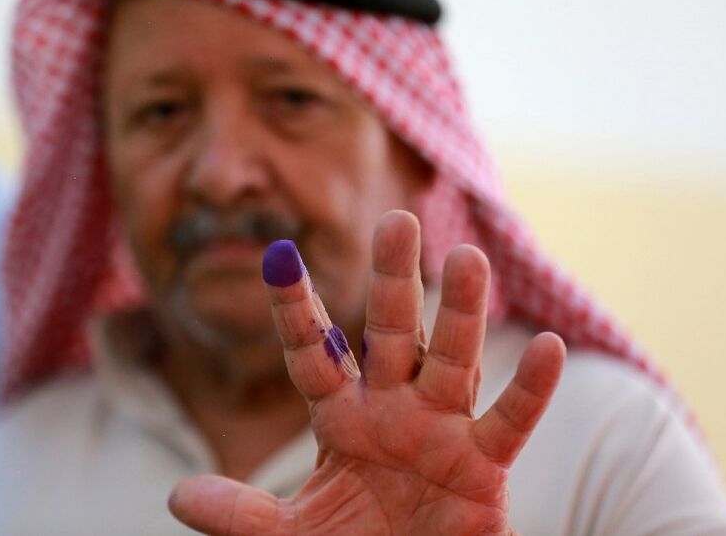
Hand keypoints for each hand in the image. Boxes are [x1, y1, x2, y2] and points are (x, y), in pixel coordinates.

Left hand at [169, 210, 564, 534]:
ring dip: (460, 313)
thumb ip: (242, 515)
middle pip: (391, 335)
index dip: (296, 309)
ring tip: (465, 257)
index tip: (277, 255)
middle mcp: (392, 409)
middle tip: (397, 219)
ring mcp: (440, 431)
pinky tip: (548, 346)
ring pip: (451, 360)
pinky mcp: (484, 466)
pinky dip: (530, 389)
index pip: (315, 354)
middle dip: (393, 282)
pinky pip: (508, 421)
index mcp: (342, 417)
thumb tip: (177, 497)